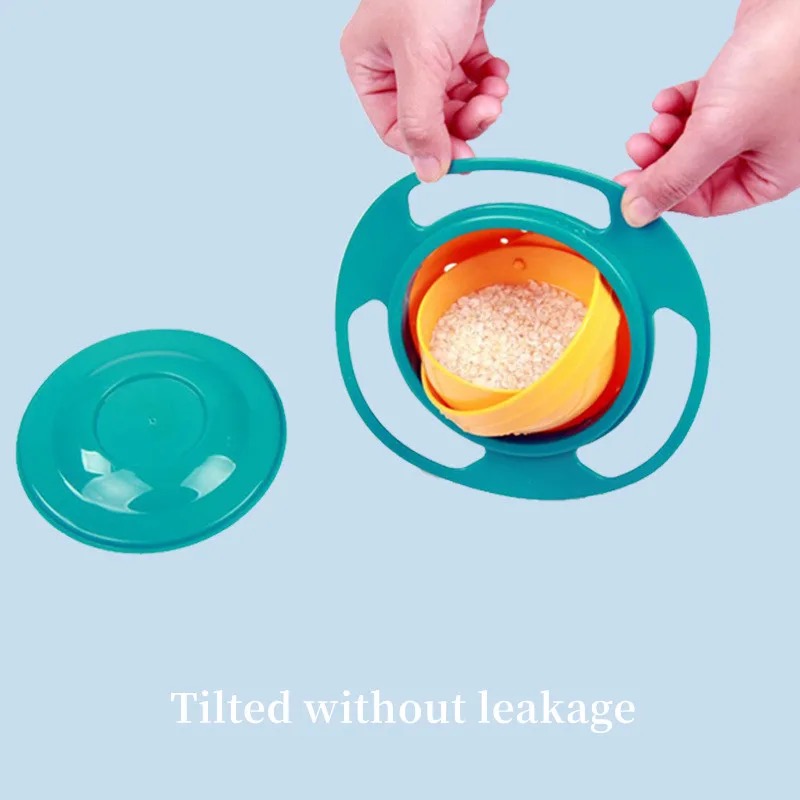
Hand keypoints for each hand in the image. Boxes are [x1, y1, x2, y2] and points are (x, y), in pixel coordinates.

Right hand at [341, 0, 508, 181]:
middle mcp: (394, 61)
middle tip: (486, 113)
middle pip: (430, 118)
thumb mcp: (421, 61)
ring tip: (495, 89)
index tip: (462, 157)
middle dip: (462, 120)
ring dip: (480, 102)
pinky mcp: (457, 37)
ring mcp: (426, 49)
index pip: (395, 129)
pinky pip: (473, 75)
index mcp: (368, 65)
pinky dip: (489, 79)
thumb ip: (422, 122)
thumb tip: (429, 173)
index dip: (430, 146)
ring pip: (454, 101)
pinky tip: (497, 70)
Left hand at [618, 0, 799, 226]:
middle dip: (663, 160)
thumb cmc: (784, 61)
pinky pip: (701, 108)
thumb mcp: (716, 135)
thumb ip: (673, 179)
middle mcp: (766, 148)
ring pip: (695, 139)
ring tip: (657, 122)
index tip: (630, 190)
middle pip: (696, 171)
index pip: (707, 203)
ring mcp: (755, 116)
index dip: (665, 198)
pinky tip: (668, 100)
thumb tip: (638, 213)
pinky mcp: (744, 84)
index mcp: (773, 174)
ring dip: (667, 133)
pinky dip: (678, 106)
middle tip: (639, 149)